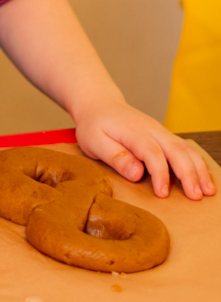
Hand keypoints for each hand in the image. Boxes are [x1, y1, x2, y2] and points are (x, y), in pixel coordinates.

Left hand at [73, 98, 215, 199]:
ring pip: (186, 149)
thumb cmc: (95, 126)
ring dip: (199, 169)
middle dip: (189, 174)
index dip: (160, 173)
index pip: (152, 152)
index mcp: (133, 131)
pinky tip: (204, 179)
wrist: (100, 104)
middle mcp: (152, 129)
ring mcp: (161, 132)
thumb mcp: (94, 142)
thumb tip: (137, 173)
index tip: (162, 194)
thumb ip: (115, 156)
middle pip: (176, 150)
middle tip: (196, 197)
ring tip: (208, 191)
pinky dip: (197, 163)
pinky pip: (186, 149)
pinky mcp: (165, 136)